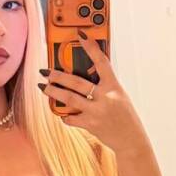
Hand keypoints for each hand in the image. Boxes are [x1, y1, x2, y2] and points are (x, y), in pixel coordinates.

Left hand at [38, 30, 149, 154]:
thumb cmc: (125, 116)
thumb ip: (104, 85)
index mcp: (114, 86)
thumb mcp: (119, 96)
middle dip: (58, 75)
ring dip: (54, 92)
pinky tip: (61, 113)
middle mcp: (105, 97)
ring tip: (44, 87)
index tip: (80, 34)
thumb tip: (86, 74)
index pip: (101, 61)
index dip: (90, 47)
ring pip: (69, 99)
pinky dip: (65, 115)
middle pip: (77, 82)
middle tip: (46, 71)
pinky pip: (72, 118)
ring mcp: (97, 112)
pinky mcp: (91, 125)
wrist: (131, 140)